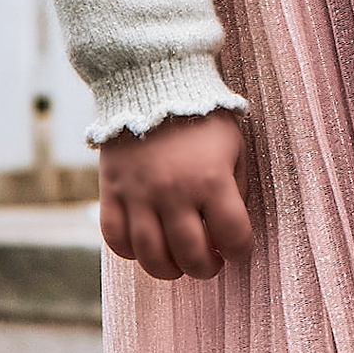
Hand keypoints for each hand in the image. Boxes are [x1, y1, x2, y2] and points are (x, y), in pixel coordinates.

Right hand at [99, 110, 252, 281]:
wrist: (153, 82)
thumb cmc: (202, 115)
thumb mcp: (234, 144)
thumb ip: (236, 187)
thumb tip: (230, 227)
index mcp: (211, 180)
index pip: (233, 236)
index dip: (241, 251)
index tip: (238, 249)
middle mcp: (174, 193)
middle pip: (191, 255)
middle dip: (206, 268)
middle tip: (211, 262)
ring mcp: (139, 195)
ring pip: (151, 256)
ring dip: (169, 269)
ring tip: (180, 263)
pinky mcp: (112, 191)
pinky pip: (115, 238)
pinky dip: (131, 251)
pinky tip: (146, 245)